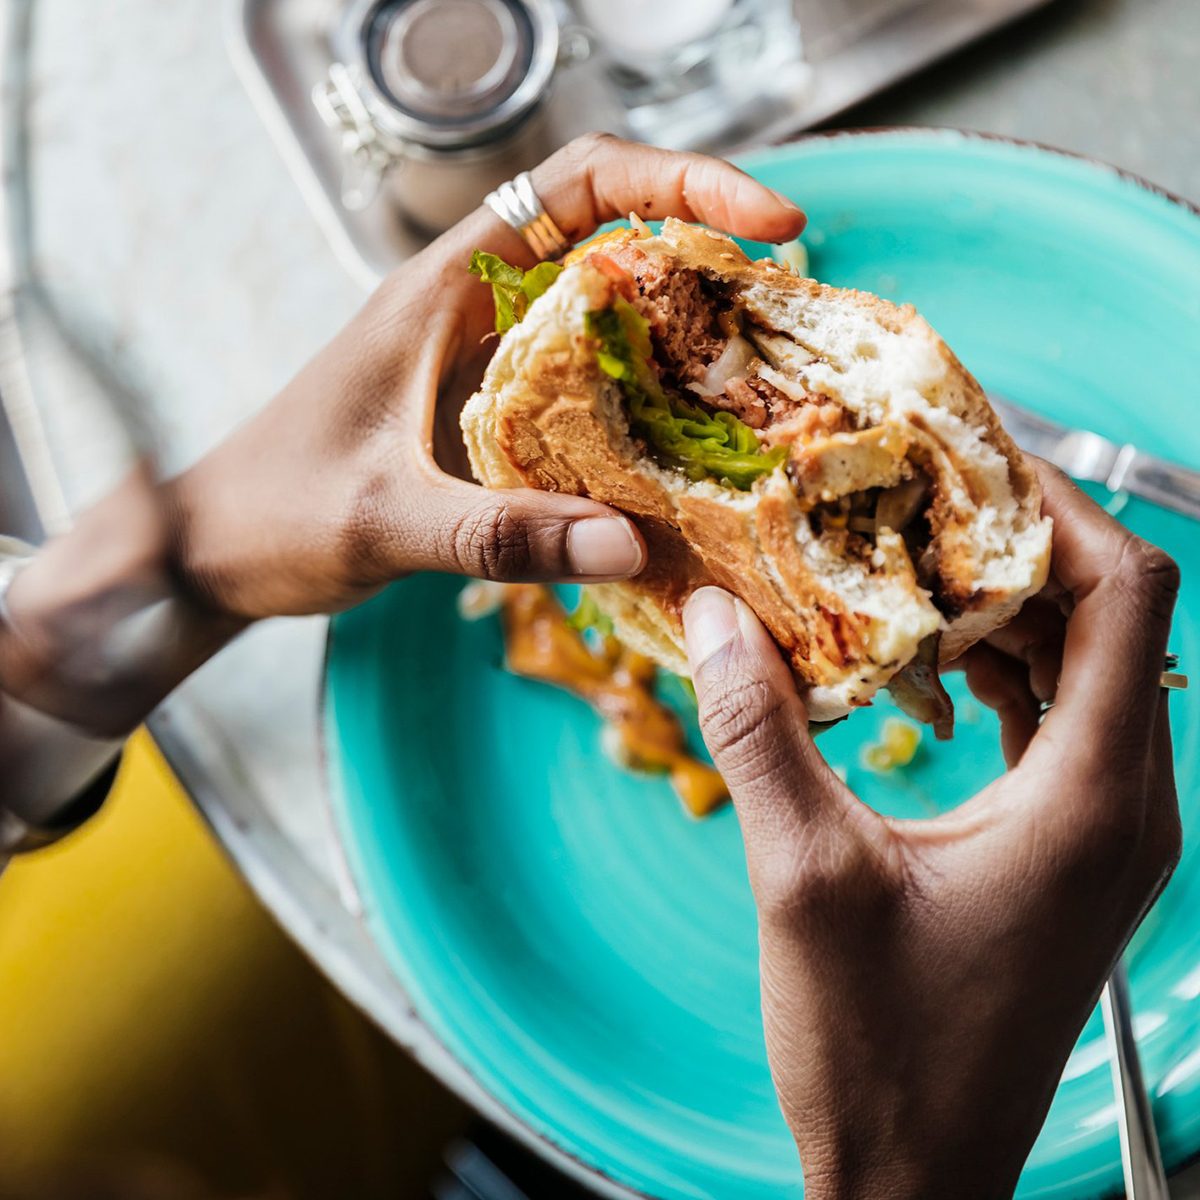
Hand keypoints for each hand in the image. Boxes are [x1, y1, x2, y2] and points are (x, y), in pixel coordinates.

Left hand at [0, 135, 803, 733]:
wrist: (214, 548)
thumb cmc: (277, 513)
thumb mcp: (385, 520)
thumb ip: (500, 536)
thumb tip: (631, 546)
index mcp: (445, 290)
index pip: (578, 185)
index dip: (680, 182)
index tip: (765, 222)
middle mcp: (476, 310)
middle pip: (612, 238)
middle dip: (704, 254)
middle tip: (786, 309)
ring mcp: (488, 362)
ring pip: (607, 316)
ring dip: (682, 334)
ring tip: (761, 378)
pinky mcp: (492, 415)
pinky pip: (588, 389)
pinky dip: (644, 405)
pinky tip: (687, 453)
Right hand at [681, 460, 1180, 1199]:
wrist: (918, 1177)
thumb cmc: (881, 1054)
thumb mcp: (803, 878)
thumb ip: (761, 731)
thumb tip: (715, 615)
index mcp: (1091, 798)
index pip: (1125, 596)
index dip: (1058, 505)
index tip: (972, 454)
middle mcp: (1123, 806)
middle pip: (1107, 620)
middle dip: (1014, 543)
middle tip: (915, 494)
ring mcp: (1101, 834)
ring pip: (1080, 670)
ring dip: (1000, 609)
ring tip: (905, 565)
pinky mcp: (1067, 856)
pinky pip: (1055, 726)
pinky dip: (996, 674)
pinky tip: (918, 669)